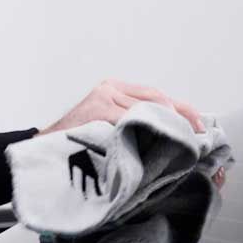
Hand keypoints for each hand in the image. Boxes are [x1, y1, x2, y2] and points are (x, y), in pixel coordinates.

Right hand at [40, 79, 203, 135]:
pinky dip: (148, 132)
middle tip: (198, 136)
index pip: (156, 95)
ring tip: (184, 142)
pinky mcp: (97, 111)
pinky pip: (131, 121)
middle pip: (156, 99)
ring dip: (169, 127)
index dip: (182, 110)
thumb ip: (131, 124)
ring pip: (147, 109)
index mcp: (113, 90)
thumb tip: (171, 136)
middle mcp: (109, 89)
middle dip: (181, 118)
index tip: (200, 126)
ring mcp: (102, 98)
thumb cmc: (76, 146)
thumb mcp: (106, 128)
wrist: (42, 153)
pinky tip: (160, 143)